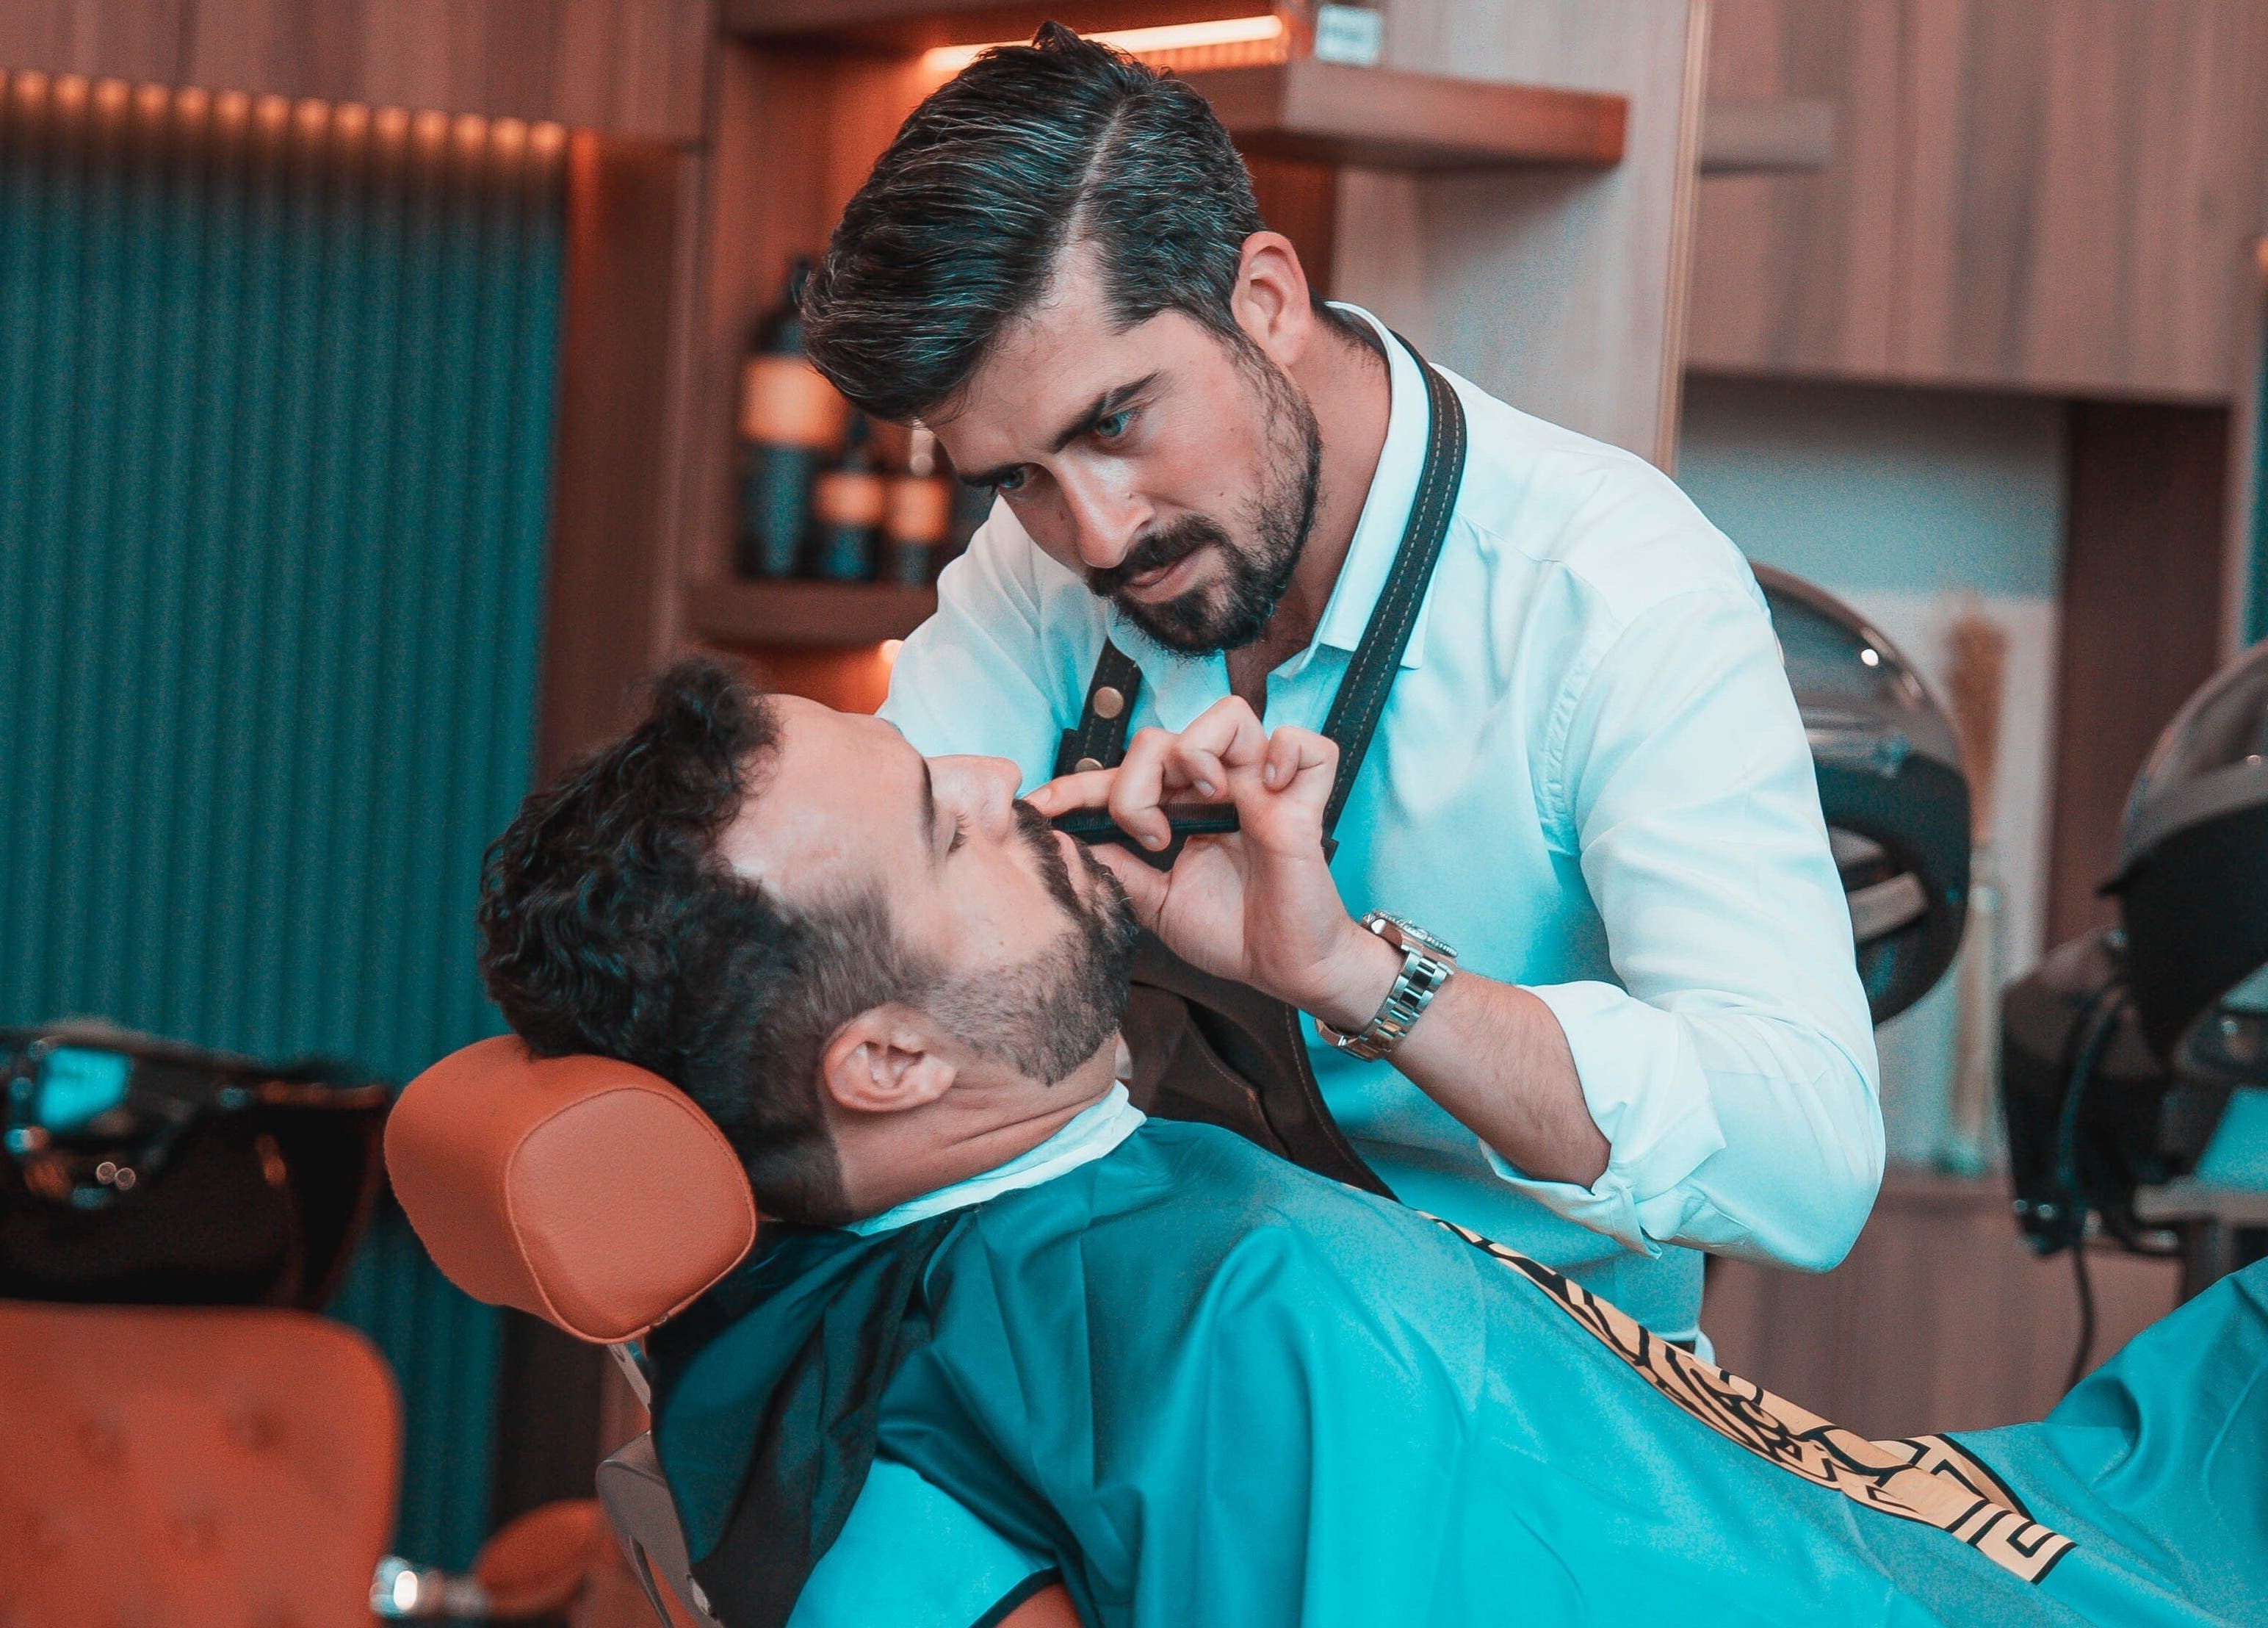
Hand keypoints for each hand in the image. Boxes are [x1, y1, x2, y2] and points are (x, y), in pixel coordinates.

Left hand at [1026, 698, 1397, 1026]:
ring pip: (1230, 715)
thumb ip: (1119, 868)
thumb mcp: (1156, 903)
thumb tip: (1068, 843)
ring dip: (1199, 753)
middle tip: (1149, 835)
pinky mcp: (1304, 802)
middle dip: (1135, 782)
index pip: (1122, 773)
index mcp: (1182, 809)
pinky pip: (1305, 744)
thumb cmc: (1232, 934)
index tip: (1039, 808)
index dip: (1076, 785)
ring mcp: (1262, 789)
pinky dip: (1286, 753)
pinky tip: (1267, 791)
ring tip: (1205, 801)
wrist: (1285, 969)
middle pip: (1161, 737)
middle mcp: (1220, 789)